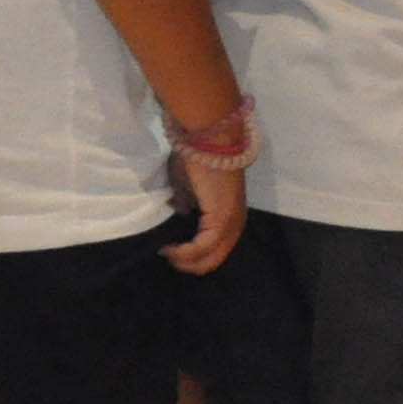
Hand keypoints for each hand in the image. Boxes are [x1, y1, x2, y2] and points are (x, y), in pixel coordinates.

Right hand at [165, 153, 246, 273]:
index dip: (193, 255)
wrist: (210, 139)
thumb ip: (187, 200)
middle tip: (167, 258)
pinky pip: (202, 248)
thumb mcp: (189, 184)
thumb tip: (183, 212)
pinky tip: (169, 249)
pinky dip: (184, 254)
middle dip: (189, 264)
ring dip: (185, 261)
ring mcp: (231, 222)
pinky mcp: (222, 220)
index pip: (216, 248)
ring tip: (167, 254)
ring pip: (210, 258)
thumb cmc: (199, 156)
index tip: (170, 250)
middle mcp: (236, 222)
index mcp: (231, 214)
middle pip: (215, 259)